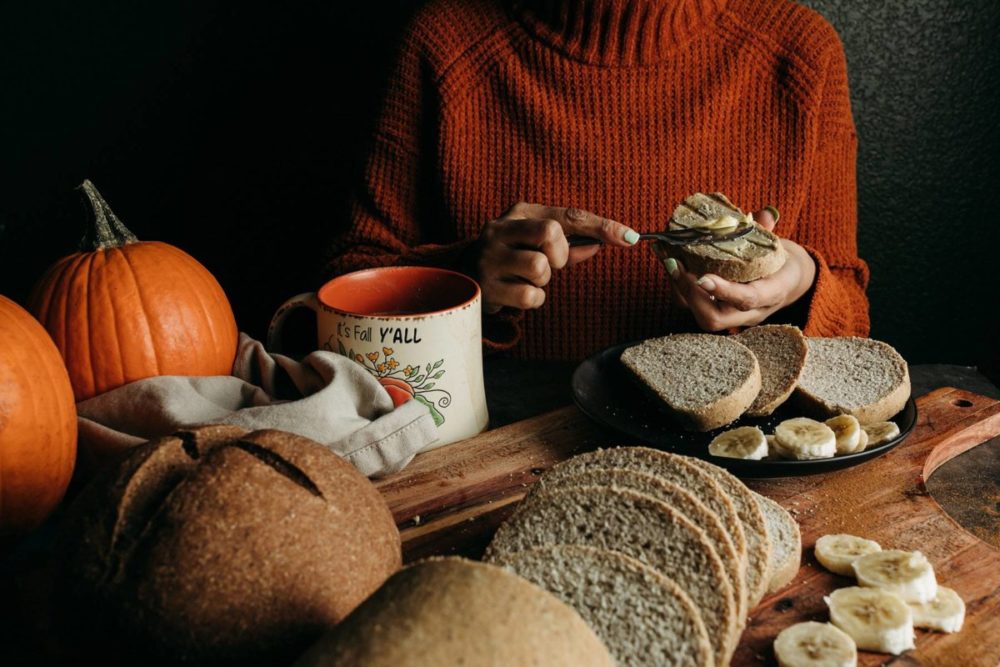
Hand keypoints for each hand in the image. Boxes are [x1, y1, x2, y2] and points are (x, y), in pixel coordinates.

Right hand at [477, 202, 637, 312]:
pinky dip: (532, 299)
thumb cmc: (509, 259)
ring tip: (526, 279)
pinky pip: (530, 296)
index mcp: (519, 213)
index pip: (567, 215)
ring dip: (543, 281)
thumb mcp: (536, 244)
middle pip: (550, 233)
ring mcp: (490, 258)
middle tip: (550, 264)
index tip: (629, 237)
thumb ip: (569, 244)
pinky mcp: (487, 286)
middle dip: (560, 254)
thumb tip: (600, 243)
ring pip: (540, 268)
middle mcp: (500, 230)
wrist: (460, 281)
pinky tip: (516, 294)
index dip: (601, 225)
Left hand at [657, 209, 816, 330]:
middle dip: (689, 293)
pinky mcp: (716, 311)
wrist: (787, 283)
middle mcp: (749, 312)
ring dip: (677, 288)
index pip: (747, 299)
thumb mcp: (781, 246)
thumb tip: (762, 215)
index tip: (703, 277)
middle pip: (714, 318)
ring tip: (666, 257)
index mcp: (771, 295)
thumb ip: (769, 232)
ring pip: (697, 314)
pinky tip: (667, 259)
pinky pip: (692, 306)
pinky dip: (677, 285)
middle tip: (674, 263)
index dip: (724, 290)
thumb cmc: (782, 262)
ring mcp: (731, 316)